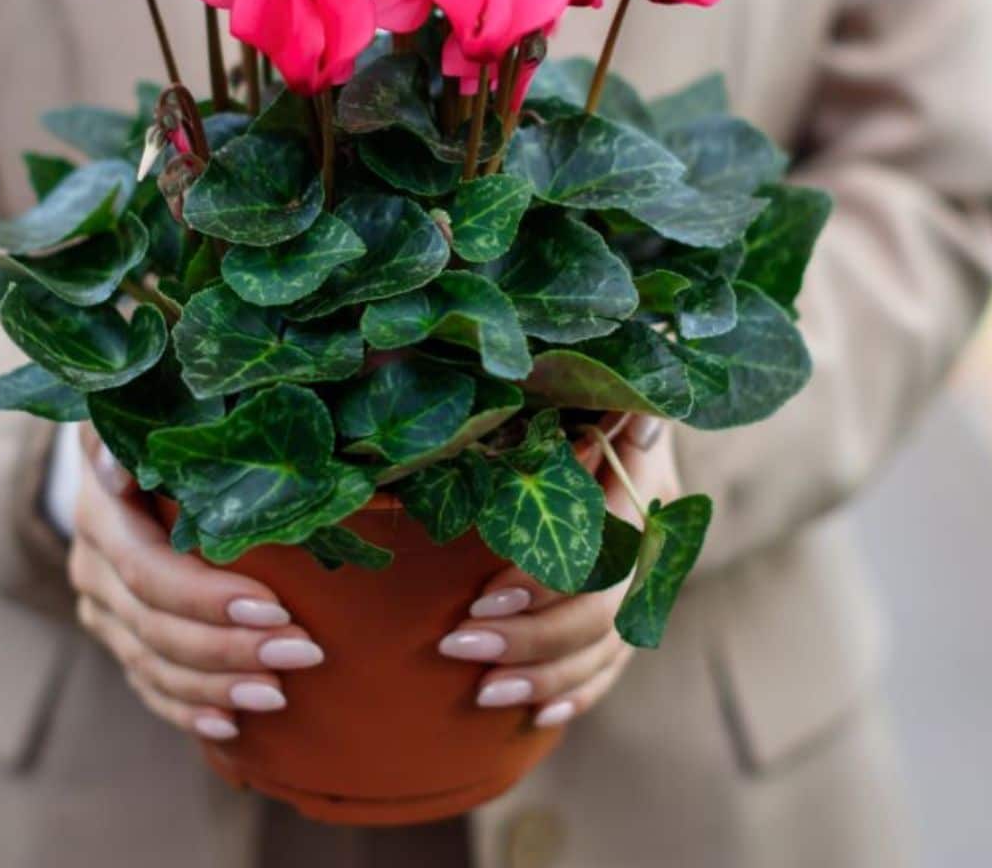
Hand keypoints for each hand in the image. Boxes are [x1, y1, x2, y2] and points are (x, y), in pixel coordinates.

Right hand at [68, 430, 324, 741]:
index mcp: (102, 514)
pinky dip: (187, 709)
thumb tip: (121, 469)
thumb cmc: (158, 422)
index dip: (207, 596)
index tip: (276, 605)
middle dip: (231, 646)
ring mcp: (100, 608)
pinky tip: (231, 726)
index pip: (149, 570)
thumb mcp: (148, 411)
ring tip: (279, 694)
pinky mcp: (115, 634)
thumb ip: (137, 431)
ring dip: (217, 684)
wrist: (123, 451)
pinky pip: (145, 685)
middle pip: (155, 626)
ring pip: (151, 664)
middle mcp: (92, 566)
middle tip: (302, 651)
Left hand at [439, 415, 678, 728]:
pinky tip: (537, 714)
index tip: (486, 596)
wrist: (635, 425)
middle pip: (599, 612)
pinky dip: (578, 692)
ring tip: (482, 691)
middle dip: (529, 637)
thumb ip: (608, 409)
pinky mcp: (636, 615)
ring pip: (605, 648)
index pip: (601, 553)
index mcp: (646, 492)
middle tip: (459, 646)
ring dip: (544, 675)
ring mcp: (649, 589)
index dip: (546, 582)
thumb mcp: (601, 400)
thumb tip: (639, 413)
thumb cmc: (595, 407)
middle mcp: (654, 549)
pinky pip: (614, 667)